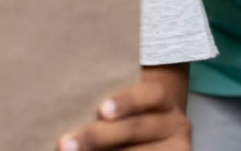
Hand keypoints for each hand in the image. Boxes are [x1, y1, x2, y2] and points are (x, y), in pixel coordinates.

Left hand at [56, 80, 190, 149]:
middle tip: (65, 144)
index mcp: (163, 99)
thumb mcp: (120, 102)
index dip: (126, 101)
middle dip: (98, 137)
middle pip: (137, 128)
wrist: (155, 134)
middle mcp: (177, 123)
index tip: (101, 110)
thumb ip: (103, 103)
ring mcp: (178, 148)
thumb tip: (62, 106)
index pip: (150, 94)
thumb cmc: (124, 112)